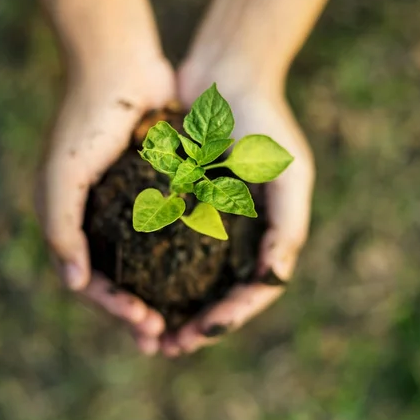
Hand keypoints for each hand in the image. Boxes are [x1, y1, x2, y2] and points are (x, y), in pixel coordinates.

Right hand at [35, 57, 175, 353]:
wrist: (118, 65)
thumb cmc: (86, 120)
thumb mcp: (62, 177)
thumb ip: (61, 230)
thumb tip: (74, 285)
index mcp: (71, 222)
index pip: (89, 281)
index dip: (114, 309)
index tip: (144, 325)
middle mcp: (96, 220)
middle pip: (116, 281)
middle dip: (136, 313)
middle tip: (161, 340)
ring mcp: (125, 207)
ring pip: (142, 266)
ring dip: (158, 296)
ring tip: (178, 324)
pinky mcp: (153, 191)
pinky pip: (164, 235)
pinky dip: (175, 260)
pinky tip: (195, 280)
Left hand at [161, 61, 314, 355]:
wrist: (226, 72)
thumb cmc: (264, 121)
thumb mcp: (288, 173)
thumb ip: (287, 226)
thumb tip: (274, 279)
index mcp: (265, 233)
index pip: (250, 291)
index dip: (226, 318)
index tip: (197, 335)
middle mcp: (235, 231)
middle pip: (216, 292)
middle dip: (194, 324)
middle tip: (166, 347)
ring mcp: (206, 218)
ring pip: (187, 276)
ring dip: (168, 306)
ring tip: (144, 329)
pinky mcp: (177, 200)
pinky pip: (163, 243)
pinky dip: (150, 269)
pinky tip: (130, 286)